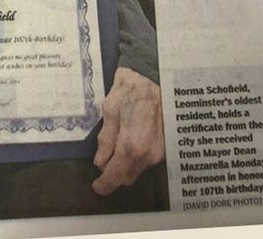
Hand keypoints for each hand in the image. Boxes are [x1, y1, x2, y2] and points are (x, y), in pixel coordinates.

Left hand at [92, 67, 164, 195]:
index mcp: (132, 146)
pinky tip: (131, 136)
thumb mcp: (110, 111)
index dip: (104, 184)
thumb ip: (106, 140)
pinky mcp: (165, 146)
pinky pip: (147, 159)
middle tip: (104, 156)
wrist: (154, 76)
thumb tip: (100, 161)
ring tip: (117, 138)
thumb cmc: (131, 89)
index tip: (97, 186)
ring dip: (125, 163)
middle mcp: (148, 153)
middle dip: (113, 172)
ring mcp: (159, 151)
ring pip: (137, 169)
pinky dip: (136, 155)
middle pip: (127, 177)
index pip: (115, 176)